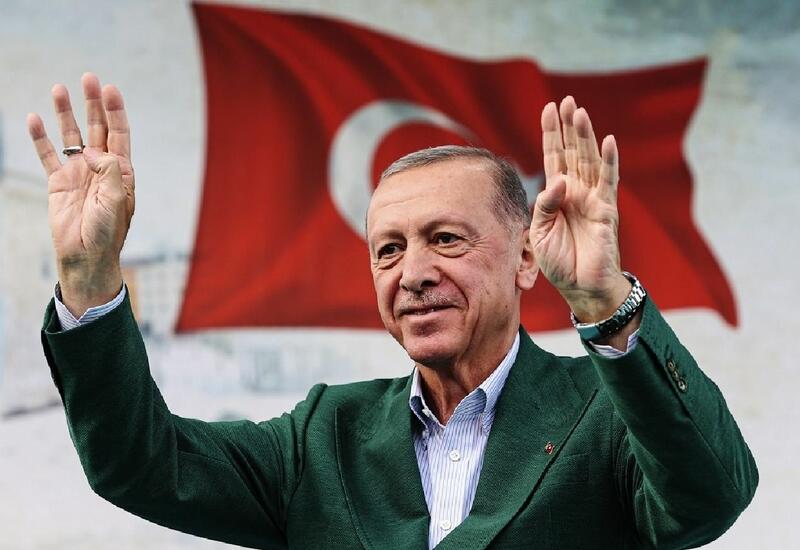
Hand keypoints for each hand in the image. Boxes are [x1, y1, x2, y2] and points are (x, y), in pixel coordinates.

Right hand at [27, 73, 134, 316]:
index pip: (119, 134)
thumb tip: (91, 150)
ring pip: (70, 135)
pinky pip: (48, 154)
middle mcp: (101, 168)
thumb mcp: (116, 199)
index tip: (110, 89)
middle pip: (96, 128)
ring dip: (66, 113)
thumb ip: (109, 170)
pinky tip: (34, 118)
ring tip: (59, 88)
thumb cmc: (108, 231)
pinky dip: (40, 137)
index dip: (115, 111)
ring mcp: (79, 173)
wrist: (87, 256)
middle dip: (93, 104)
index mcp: (121, 171)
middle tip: (88, 78)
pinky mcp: (58, 183)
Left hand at [530, 96, 629, 322]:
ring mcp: (592, 198)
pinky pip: (608, 182)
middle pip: (572, 152)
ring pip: (589, 161)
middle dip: (569, 127)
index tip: (548, 108)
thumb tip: (559, 180)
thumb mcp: (539, 233)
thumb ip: (544, 206)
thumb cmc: (558, 262)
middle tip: (567, 100)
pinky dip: (608, 161)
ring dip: (585, 137)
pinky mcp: (606, 210)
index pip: (553, 157)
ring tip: (580, 112)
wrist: (580, 287)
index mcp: (557, 195)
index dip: (551, 134)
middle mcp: (576, 191)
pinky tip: (607, 141)